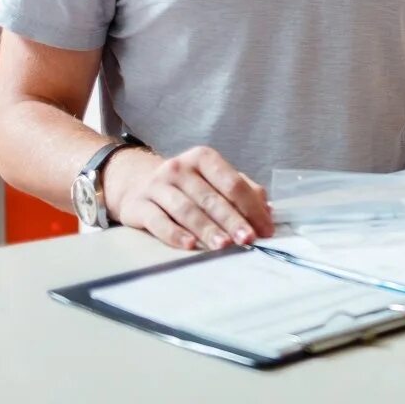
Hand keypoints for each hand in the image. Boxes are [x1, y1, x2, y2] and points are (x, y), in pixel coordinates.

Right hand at [106, 146, 273, 250]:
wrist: (136, 184)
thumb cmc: (186, 186)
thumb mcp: (213, 180)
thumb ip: (242, 191)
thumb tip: (268, 211)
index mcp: (203, 158)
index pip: (232, 182)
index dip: (250, 207)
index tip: (264, 229)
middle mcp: (179, 168)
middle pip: (211, 198)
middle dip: (232, 220)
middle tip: (248, 239)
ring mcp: (157, 186)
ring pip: (186, 210)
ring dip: (207, 229)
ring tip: (223, 246)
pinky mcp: (139, 205)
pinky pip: (158, 221)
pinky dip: (174, 234)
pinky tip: (189, 245)